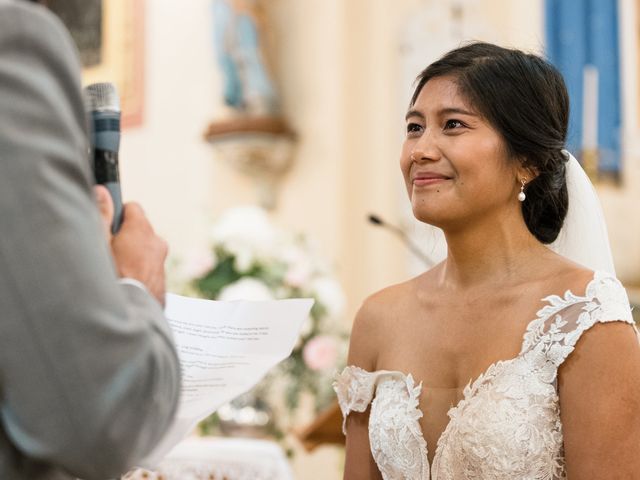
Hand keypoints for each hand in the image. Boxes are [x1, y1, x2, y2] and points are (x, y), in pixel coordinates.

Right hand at [94, 186, 167, 304]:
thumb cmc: (109, 276)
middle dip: (125, 238)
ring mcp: (161, 264)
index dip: (117, 216)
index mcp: (141, 230)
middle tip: (106, 253)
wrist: (127, 315)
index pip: (133, 208)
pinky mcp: (161, 283)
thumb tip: (103, 191)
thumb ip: (101, 215)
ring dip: (132, 257)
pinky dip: (138, 274)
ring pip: (145, 252)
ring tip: (114, 273)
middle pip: (139, 231)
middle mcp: (157, 244)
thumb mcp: (98, 243)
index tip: (107, 227)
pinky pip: (148, 271)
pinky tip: (123, 285)